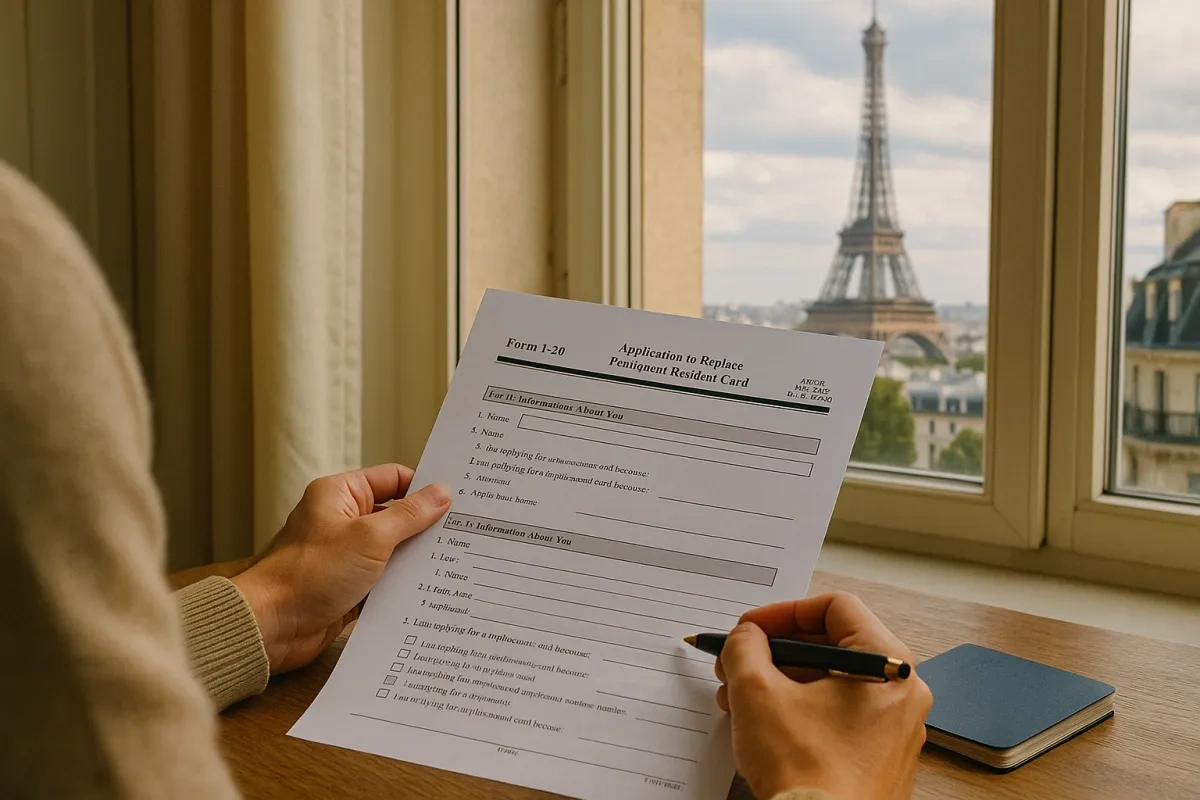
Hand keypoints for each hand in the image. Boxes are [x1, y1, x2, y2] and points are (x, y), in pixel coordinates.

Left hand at [231, 464, 450, 674]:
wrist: (272, 627)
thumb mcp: (370, 537)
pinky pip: (385, 579)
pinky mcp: (349, 586)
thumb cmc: (310, 574)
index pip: (392, 479)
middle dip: (426, 526)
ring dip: (416, 558)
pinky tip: (431, 589)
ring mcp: (346, 555)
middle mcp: (343, 521)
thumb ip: (409, 515)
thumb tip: (441, 494)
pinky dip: (403, 584)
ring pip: (394, 550)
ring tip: (454, 561)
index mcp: (340, 494)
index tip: (457, 499)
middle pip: (396, 515)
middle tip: (464, 532)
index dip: (424, 487)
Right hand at [715, 592, 931, 799]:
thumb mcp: (757, 693)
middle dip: (777, 650)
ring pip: (833, 680)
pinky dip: (802, 707)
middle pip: (834, 643)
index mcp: (887, 665)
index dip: (784, 612)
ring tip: (742, 695)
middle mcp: (902, 692)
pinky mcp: (881, 755)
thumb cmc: (807, 775)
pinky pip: (841, 712)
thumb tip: (747, 636)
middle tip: (742, 659)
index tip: (753, 628)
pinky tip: (766, 720)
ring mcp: (895, 727)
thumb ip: (746, 647)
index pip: (836, 607)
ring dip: (783, 679)